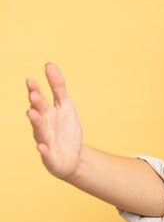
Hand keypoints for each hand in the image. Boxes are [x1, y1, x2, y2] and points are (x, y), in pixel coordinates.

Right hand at [26, 63, 82, 178]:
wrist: (73, 156)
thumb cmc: (66, 129)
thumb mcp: (66, 106)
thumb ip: (58, 87)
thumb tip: (49, 63)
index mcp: (46, 113)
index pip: (39, 100)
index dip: (35, 91)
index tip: (31, 80)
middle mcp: (42, 126)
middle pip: (38, 114)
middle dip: (35, 105)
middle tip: (33, 95)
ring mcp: (45, 142)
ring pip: (39, 132)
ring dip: (35, 123)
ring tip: (31, 113)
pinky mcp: (50, 158)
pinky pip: (46, 154)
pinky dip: (43, 151)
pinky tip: (41, 147)